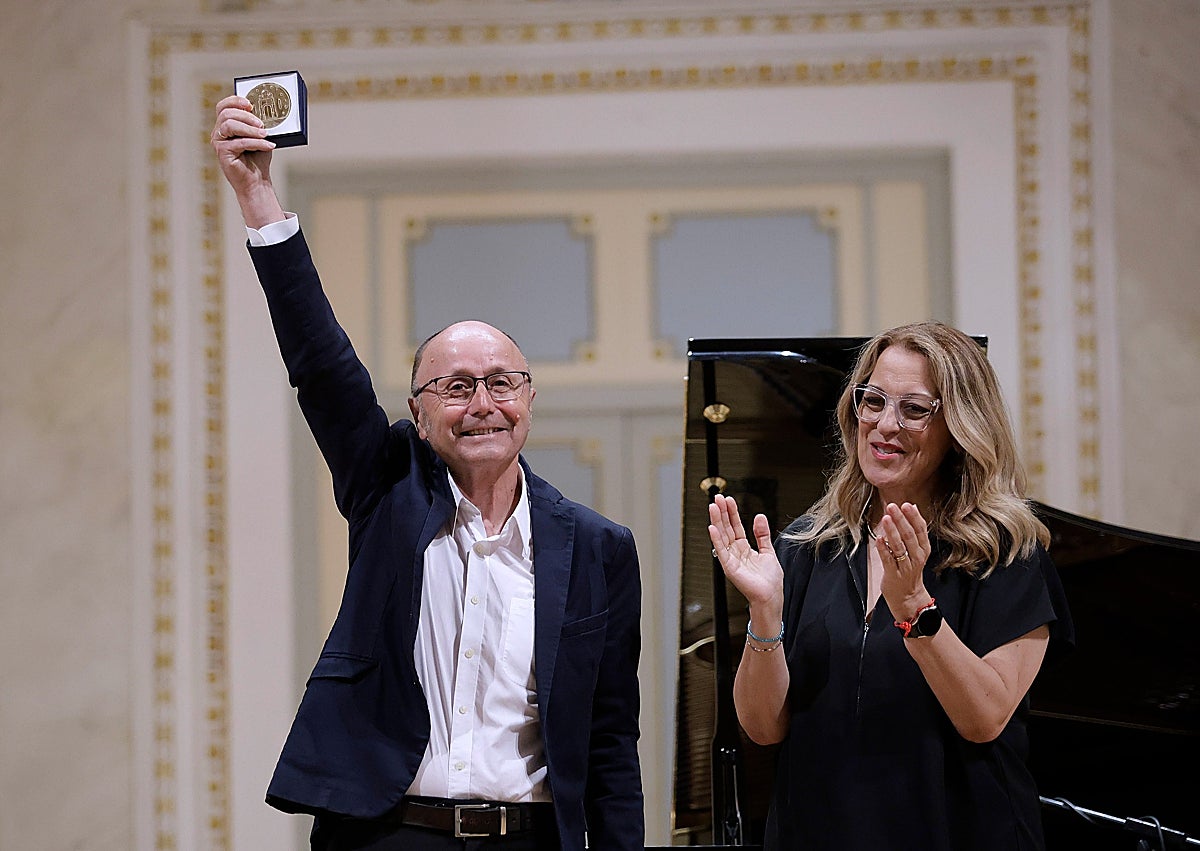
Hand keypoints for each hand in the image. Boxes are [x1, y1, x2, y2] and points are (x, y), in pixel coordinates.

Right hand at [210, 95, 283, 227]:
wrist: (257, 181)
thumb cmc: (257, 159)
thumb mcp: (260, 136)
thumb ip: (258, 124)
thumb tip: (266, 111)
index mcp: (226, 125)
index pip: (224, 106)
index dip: (235, 101)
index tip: (251, 104)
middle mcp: (219, 132)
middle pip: (227, 113)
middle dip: (246, 116)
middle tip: (262, 124)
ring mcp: (218, 142)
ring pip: (230, 125)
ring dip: (250, 128)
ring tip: (265, 134)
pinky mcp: (222, 153)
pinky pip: (238, 142)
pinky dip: (256, 143)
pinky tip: (268, 145)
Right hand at [707, 494, 783, 613]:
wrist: (771, 596)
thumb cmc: (769, 581)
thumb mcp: (768, 551)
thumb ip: (762, 534)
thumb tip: (760, 516)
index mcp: (744, 548)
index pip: (735, 526)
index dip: (732, 513)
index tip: (728, 500)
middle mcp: (735, 552)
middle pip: (726, 528)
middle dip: (722, 513)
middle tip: (717, 498)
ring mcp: (731, 559)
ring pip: (722, 536)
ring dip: (717, 521)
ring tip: (713, 507)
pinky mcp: (729, 567)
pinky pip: (721, 551)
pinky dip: (716, 539)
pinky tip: (712, 527)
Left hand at [876, 502, 933, 619]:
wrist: (908, 597)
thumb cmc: (910, 570)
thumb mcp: (917, 549)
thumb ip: (914, 529)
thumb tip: (912, 505)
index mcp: (923, 549)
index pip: (921, 530)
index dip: (913, 517)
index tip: (905, 505)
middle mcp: (917, 557)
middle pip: (909, 536)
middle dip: (901, 520)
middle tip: (892, 506)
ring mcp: (905, 566)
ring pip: (899, 547)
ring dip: (892, 532)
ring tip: (886, 518)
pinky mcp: (893, 574)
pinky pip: (888, 559)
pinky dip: (883, 548)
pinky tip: (879, 538)